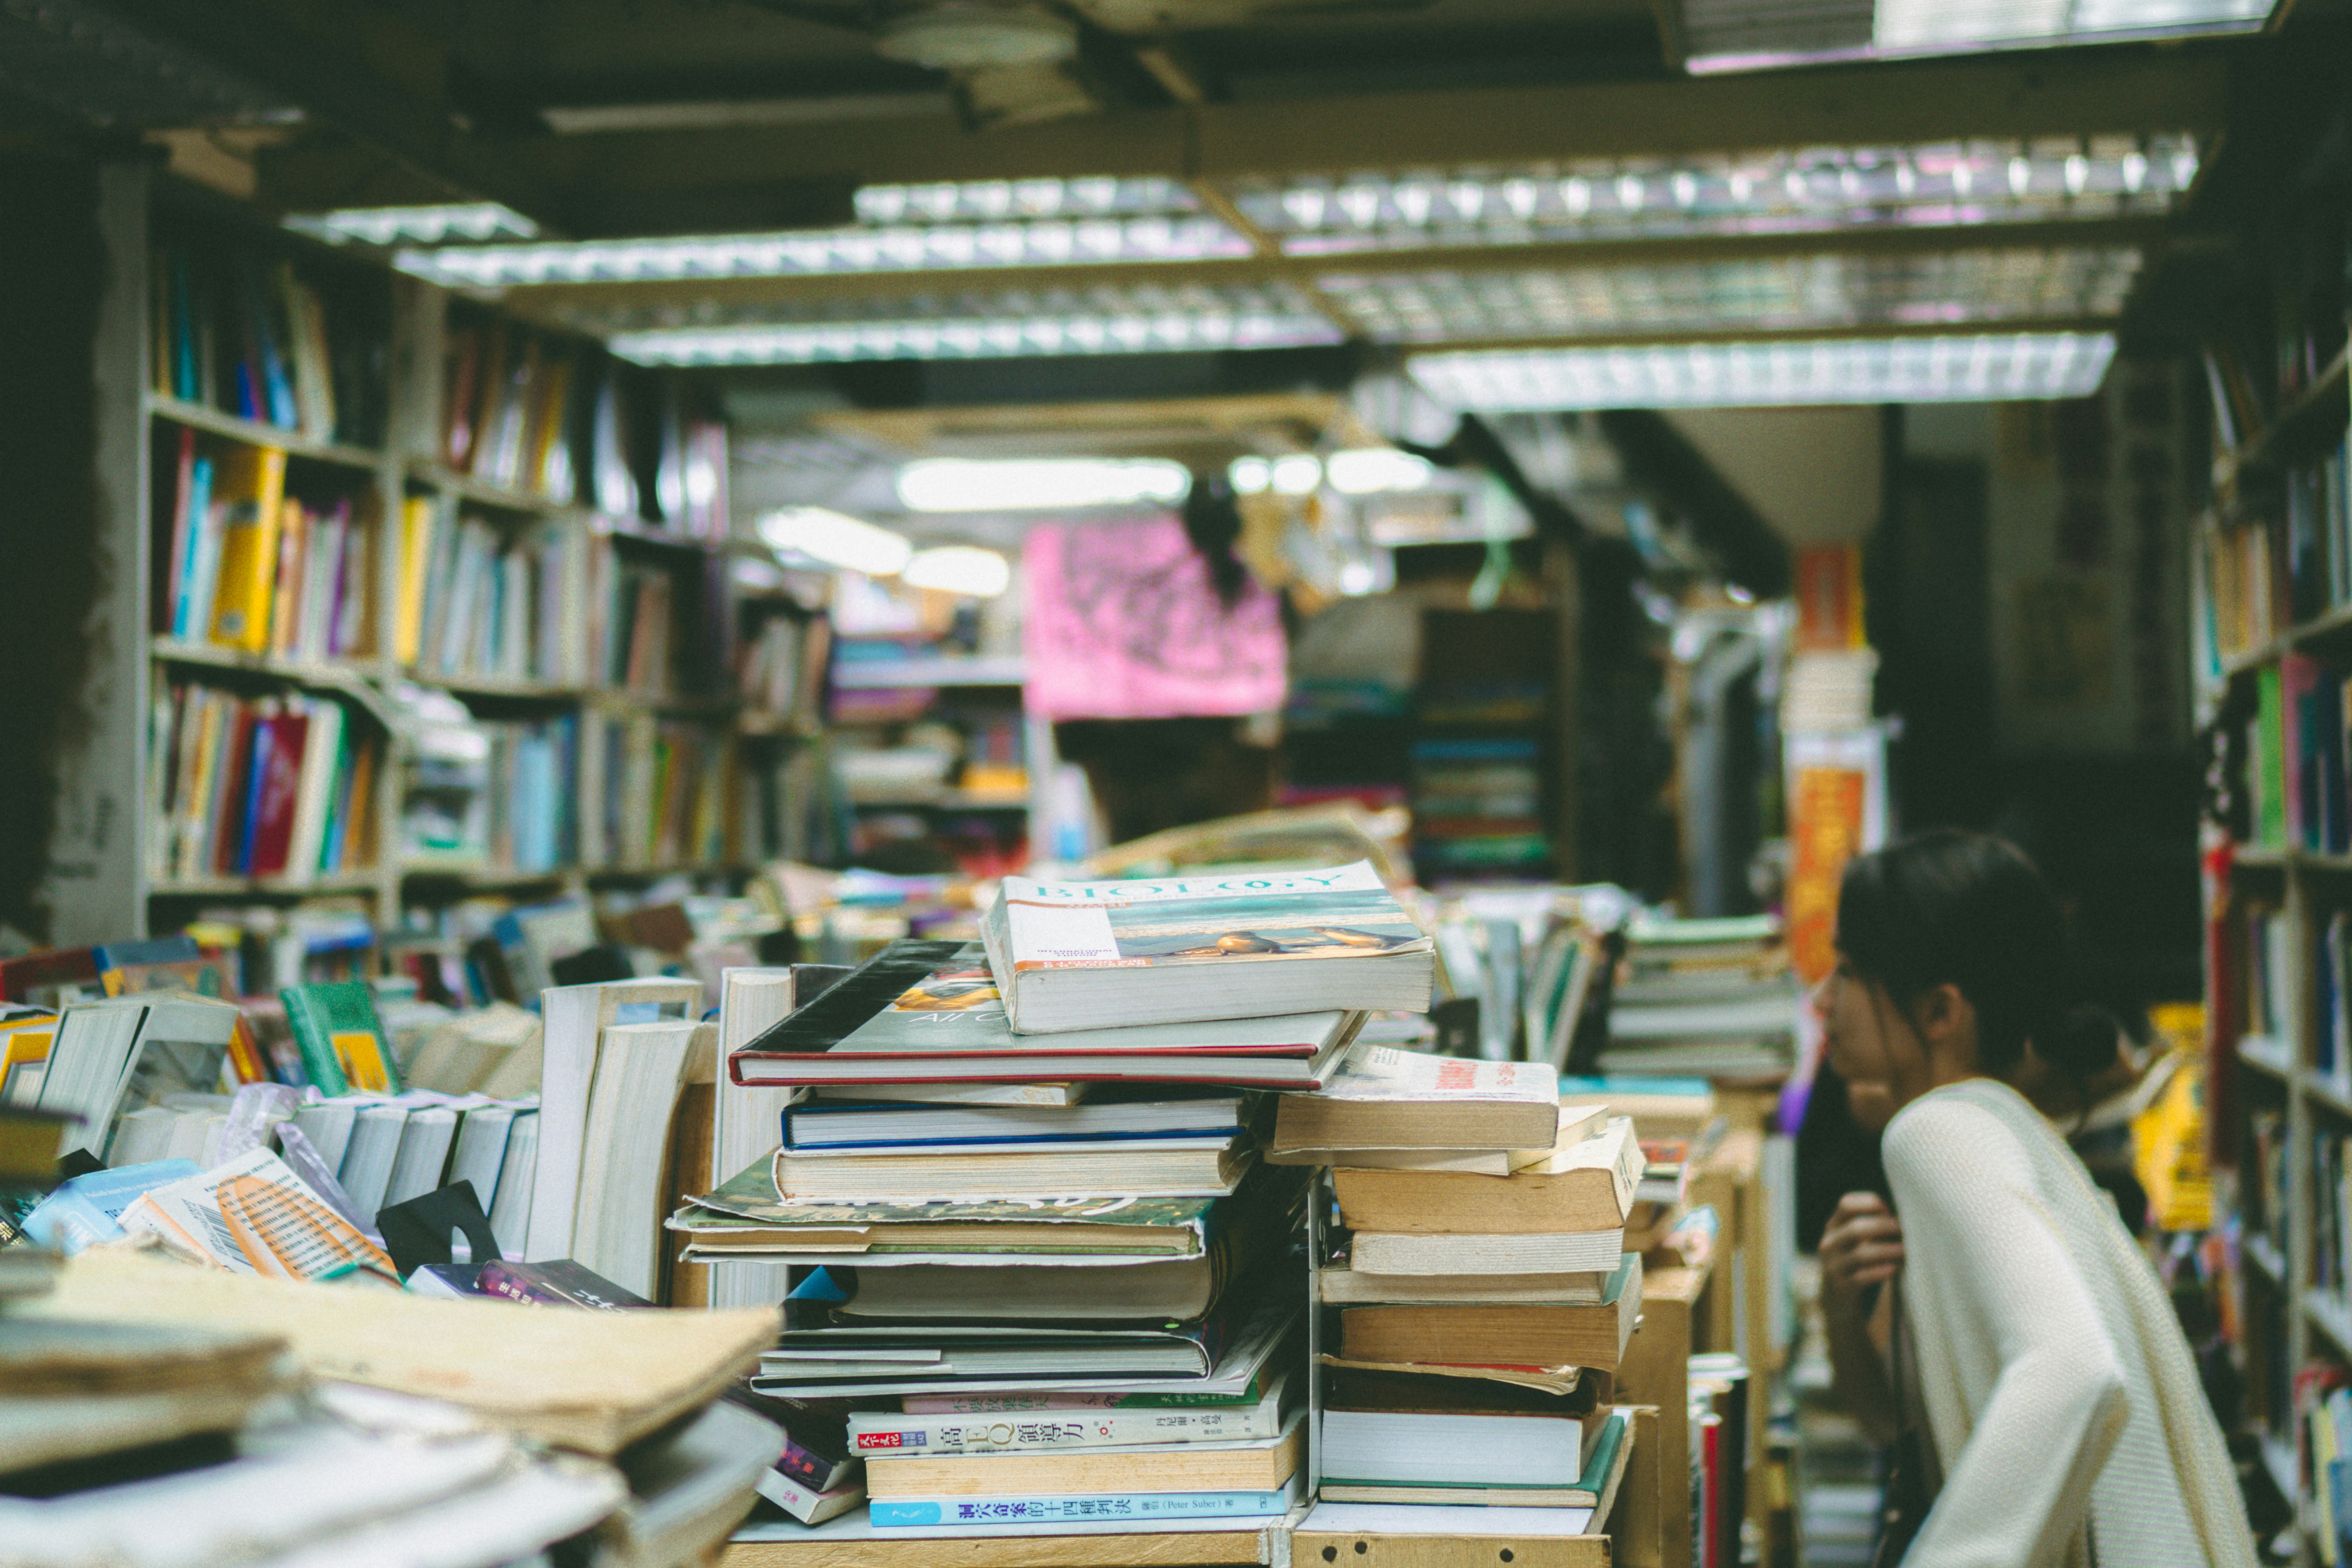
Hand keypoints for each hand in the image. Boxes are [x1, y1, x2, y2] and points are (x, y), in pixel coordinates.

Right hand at [1821, 1191, 1903, 1307]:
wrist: (1836, 1301)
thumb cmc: (1857, 1264)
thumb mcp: (1856, 1241)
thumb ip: (1872, 1225)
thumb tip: (1906, 1212)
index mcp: (1833, 1227)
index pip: (1846, 1204)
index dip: (1869, 1202)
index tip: (1889, 1209)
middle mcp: (1829, 1244)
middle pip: (1855, 1228)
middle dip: (1883, 1227)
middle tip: (1904, 1229)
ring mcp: (1833, 1266)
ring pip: (1860, 1254)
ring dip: (1886, 1250)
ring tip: (1904, 1250)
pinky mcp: (1842, 1287)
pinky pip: (1862, 1278)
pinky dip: (1880, 1272)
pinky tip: (1894, 1269)